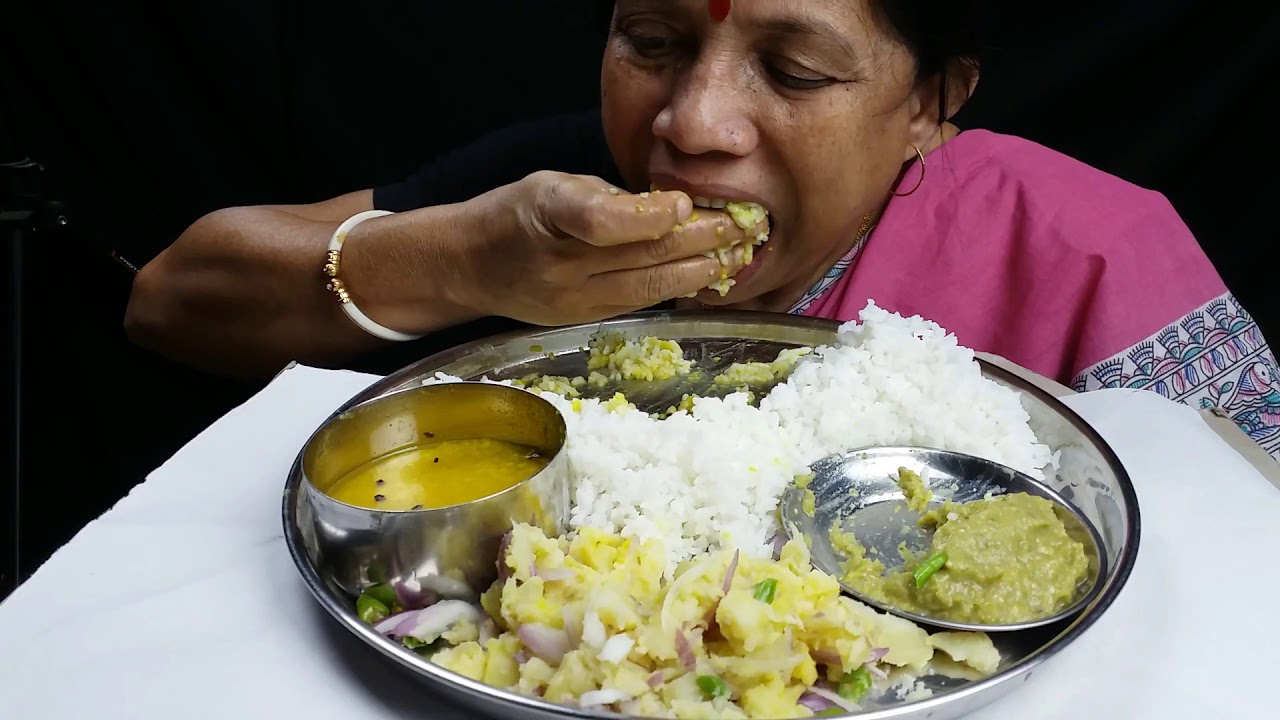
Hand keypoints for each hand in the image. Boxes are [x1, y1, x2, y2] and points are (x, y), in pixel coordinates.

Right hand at [461, 171, 768, 325]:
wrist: (471, 265)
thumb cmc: (516, 214)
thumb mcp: (549, 185)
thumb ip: (605, 198)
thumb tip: (671, 208)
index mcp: (545, 214)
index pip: (600, 221)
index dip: (648, 217)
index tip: (683, 205)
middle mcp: (559, 264)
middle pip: (639, 256)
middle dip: (699, 241)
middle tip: (743, 226)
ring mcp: (572, 300)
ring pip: (648, 287)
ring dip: (700, 271)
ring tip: (739, 255)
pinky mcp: (583, 320)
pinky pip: (641, 304)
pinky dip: (677, 288)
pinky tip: (707, 276)